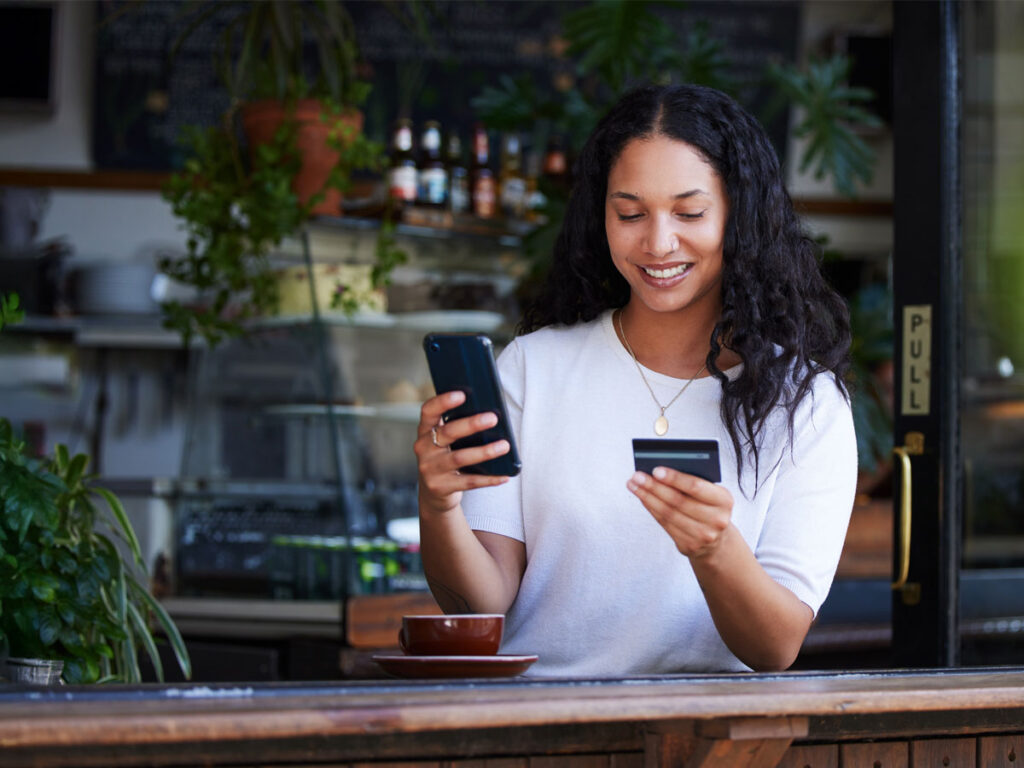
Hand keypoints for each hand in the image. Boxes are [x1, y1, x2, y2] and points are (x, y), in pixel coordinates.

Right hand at [415, 390, 511, 515]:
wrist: (433, 493)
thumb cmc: (446, 457)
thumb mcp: (446, 441)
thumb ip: (458, 427)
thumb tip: (490, 414)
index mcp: (425, 431)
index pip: (428, 411)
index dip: (443, 402)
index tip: (462, 394)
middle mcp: (423, 448)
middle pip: (448, 433)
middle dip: (471, 424)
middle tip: (493, 418)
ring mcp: (430, 469)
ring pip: (460, 458)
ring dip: (484, 452)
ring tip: (504, 446)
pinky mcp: (440, 487)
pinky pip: (468, 482)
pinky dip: (488, 479)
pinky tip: (504, 476)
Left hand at [627, 466, 734, 558]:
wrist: (717, 540)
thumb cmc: (709, 507)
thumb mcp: (710, 493)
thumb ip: (693, 481)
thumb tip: (660, 471)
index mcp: (724, 500)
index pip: (696, 486)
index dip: (674, 478)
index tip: (655, 470)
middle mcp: (717, 519)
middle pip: (677, 501)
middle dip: (654, 486)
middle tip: (637, 476)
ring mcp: (703, 535)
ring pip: (668, 513)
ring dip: (647, 497)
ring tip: (633, 485)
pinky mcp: (689, 545)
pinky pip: (665, 524)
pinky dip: (651, 508)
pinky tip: (642, 498)